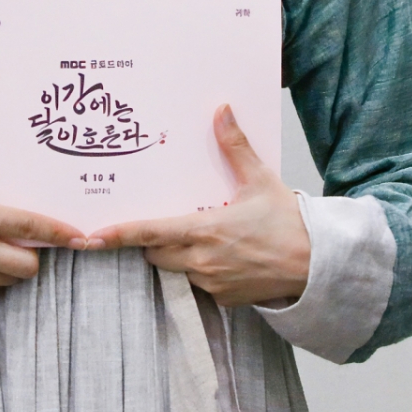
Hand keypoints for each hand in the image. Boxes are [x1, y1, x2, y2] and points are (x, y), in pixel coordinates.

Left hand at [88, 105, 309, 306]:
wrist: (321, 265)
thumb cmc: (291, 223)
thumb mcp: (259, 180)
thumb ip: (235, 147)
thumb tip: (221, 111)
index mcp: (204, 230)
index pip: (149, 233)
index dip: (117, 235)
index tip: (91, 238)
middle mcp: (202, 261)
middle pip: (155, 254)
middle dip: (154, 242)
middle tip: (170, 224)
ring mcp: (212, 283)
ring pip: (175, 270)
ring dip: (179, 257)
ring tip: (206, 239)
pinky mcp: (224, 300)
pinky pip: (198, 285)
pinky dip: (202, 272)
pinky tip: (225, 257)